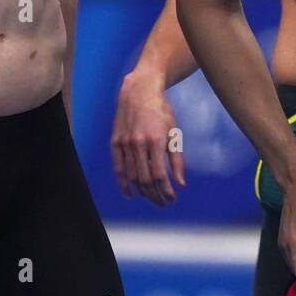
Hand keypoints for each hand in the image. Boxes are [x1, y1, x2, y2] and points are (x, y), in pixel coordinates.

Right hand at [111, 67, 186, 205]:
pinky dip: (123, 183)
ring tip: (152, 198)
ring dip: (142, 192)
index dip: (165, 190)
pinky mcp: (115, 142)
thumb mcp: (174, 132)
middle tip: (163, 203)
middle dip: (155, 195)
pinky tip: (130, 193)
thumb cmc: (160, 112)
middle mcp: (138, 143)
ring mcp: (124, 143)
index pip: (159, 175)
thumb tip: (181, 184)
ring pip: (132, 176)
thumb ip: (177, 160)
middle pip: (145, 179)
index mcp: (155, 140)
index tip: (172, 198)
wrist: (138, 92)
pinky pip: (118, 168)